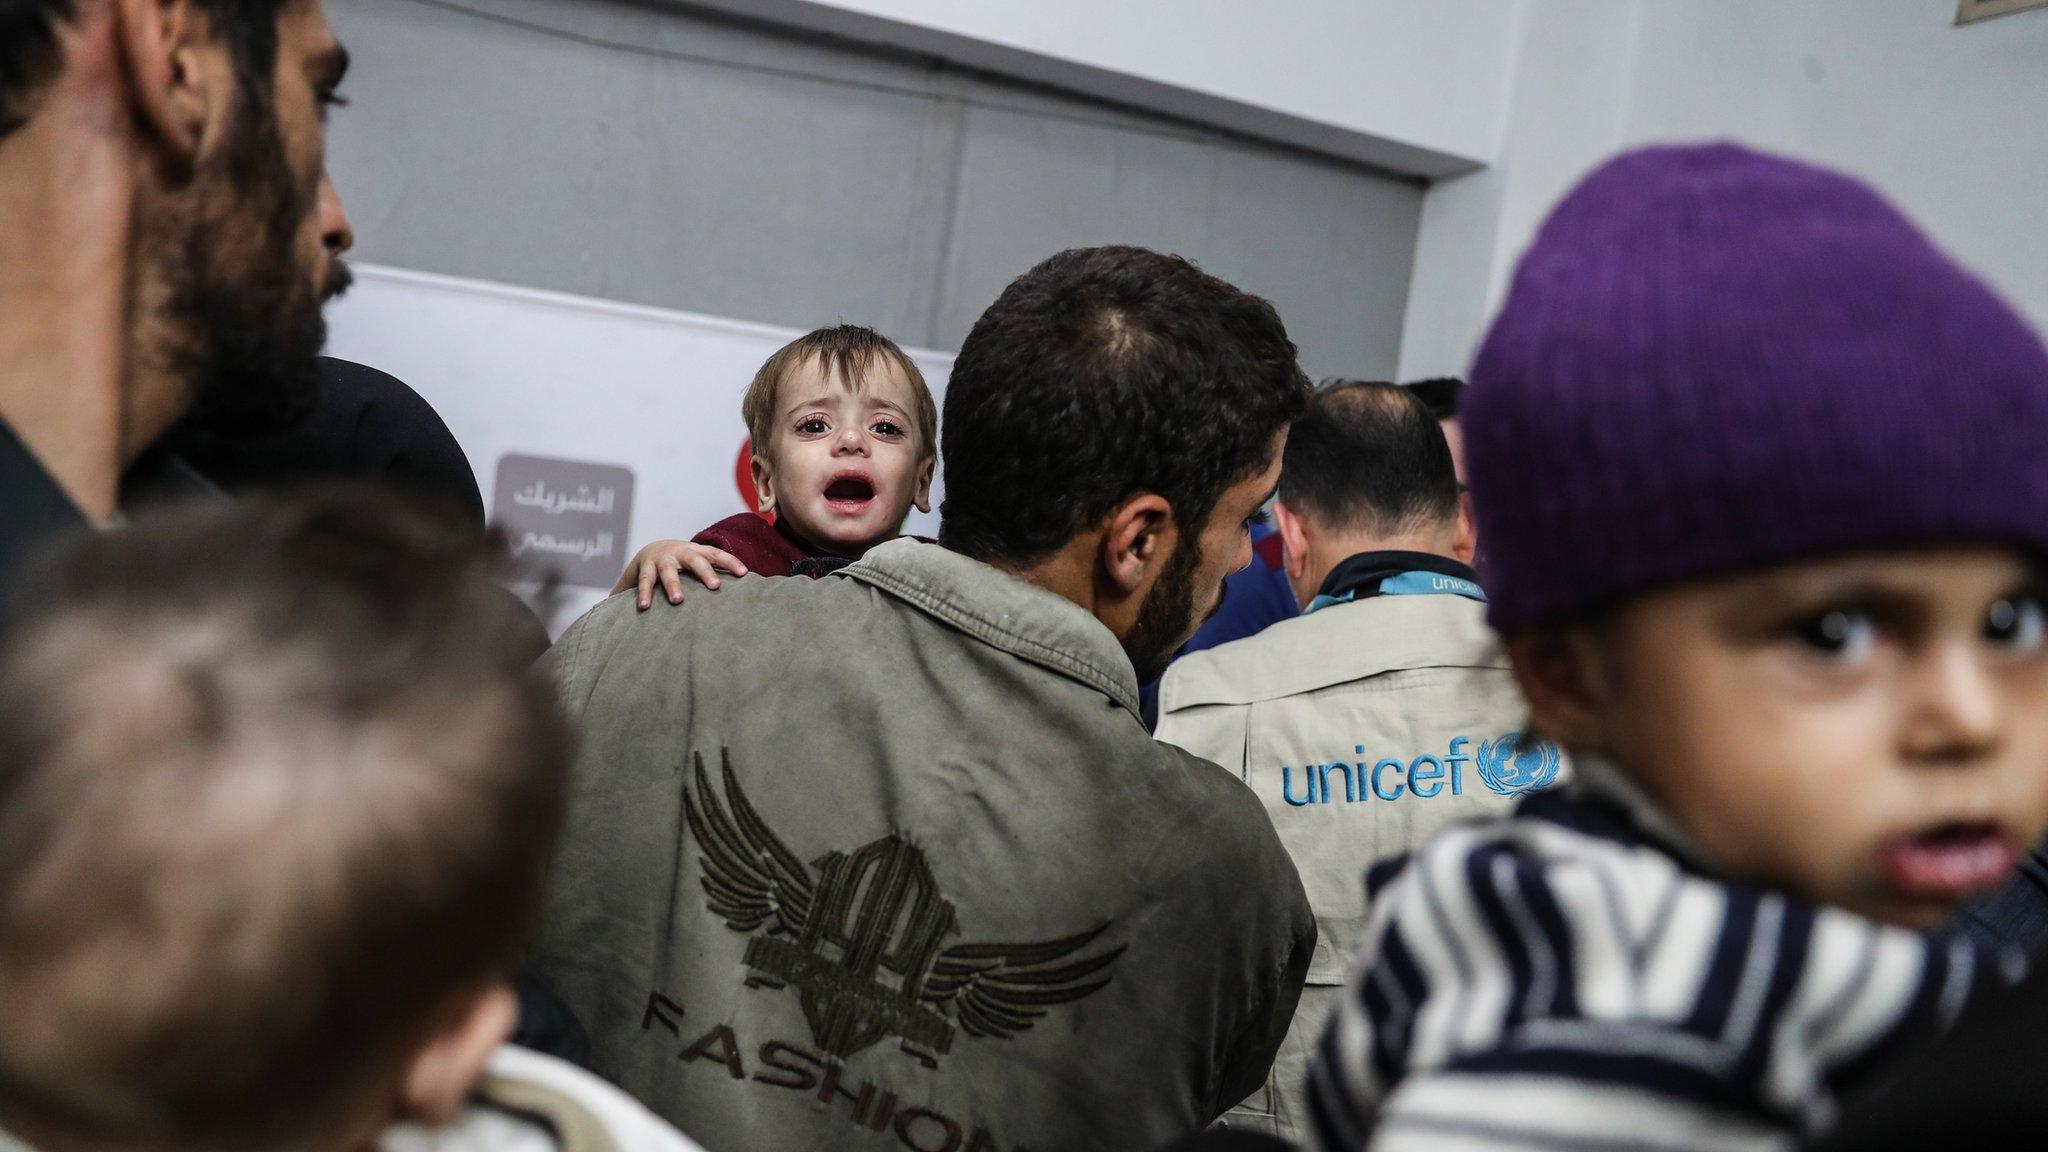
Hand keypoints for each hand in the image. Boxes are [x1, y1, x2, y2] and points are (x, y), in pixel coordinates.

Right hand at [610, 540, 747, 609]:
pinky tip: (645, 606)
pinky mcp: (645, 567)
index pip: (716, 554)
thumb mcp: (699, 562)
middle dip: (705, 572)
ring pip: (668, 571)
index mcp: (697, 551)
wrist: (650, 551)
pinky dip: (644, 593)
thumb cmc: (683, 563)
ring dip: (673, 585)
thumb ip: (715, 572)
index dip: (730, 562)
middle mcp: (680, 552)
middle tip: (715, 586)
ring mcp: (662, 559)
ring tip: (678, 600)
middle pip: (695, 560)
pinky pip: (645, 581)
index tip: (744, 573)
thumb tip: (745, 591)